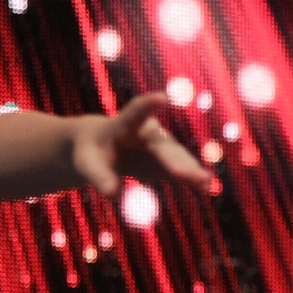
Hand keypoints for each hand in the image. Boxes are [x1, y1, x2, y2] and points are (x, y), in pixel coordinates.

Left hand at [72, 91, 209, 197]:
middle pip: (163, 146)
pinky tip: (205, 188)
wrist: (106, 150)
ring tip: (204, 184)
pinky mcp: (170, 163)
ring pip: (178, 159)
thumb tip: (112, 194)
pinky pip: (183, 171)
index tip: (162, 98)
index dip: (148, 105)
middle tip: (185, 175)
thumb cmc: (92, 153)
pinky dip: (192, 179)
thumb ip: (98, 176)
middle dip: (175, 161)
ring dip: (190, 171)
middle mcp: (149, 133)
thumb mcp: (87, 162)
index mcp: (124, 125)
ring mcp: (163, 148)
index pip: (135, 113)